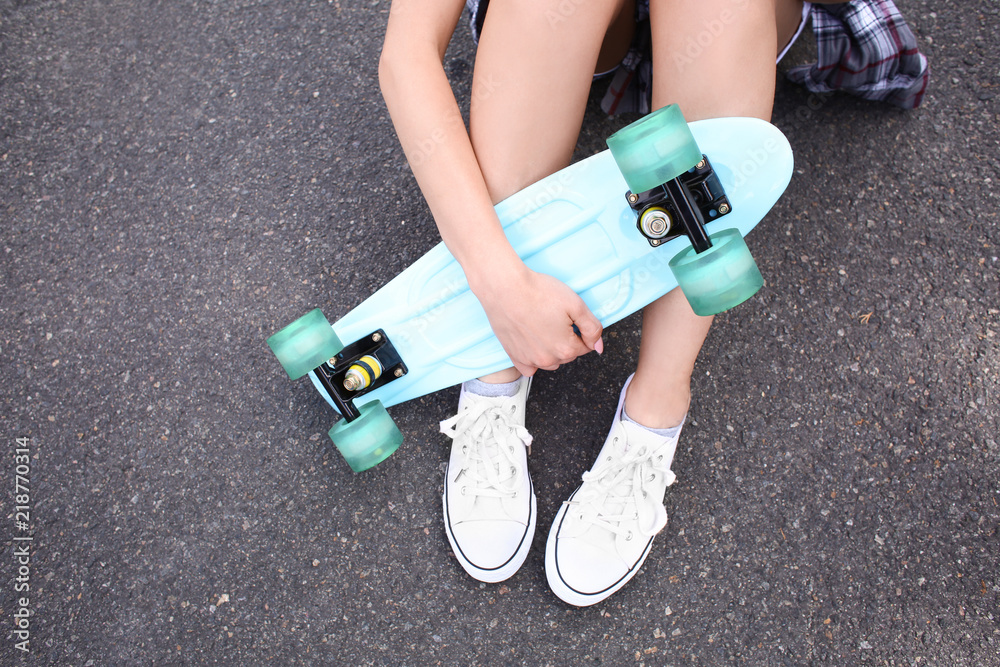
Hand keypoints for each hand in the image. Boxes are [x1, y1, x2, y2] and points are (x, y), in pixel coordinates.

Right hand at [473, 266, 603, 376]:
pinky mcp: (514, 356)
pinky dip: (533, 358)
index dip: (579, 330)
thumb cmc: (539, 292)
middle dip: (566, 339)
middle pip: (567, 354)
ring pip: (550, 361)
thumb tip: (599, 347)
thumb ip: (592, 328)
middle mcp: (548, 360)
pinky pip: (529, 367)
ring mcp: (529, 360)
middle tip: (555, 317)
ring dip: (551, 349)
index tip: (569, 316)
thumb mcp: (576, 304)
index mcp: (566, 349)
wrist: (505, 288)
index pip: (585, 346)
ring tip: (542, 325)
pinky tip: (531, 342)